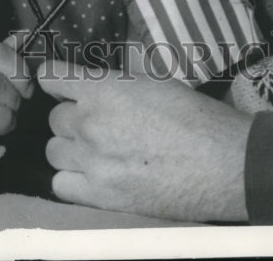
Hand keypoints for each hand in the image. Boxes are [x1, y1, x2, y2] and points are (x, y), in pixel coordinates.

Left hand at [38, 61, 253, 222]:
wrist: (221, 161)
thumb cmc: (194, 115)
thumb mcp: (152, 81)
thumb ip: (115, 83)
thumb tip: (96, 86)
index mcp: (103, 89)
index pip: (52, 76)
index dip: (52, 78)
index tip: (55, 82)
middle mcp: (89, 123)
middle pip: (54, 119)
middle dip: (71, 118)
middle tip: (95, 123)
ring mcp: (91, 162)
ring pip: (54, 151)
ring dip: (70, 149)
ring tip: (95, 151)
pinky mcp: (99, 196)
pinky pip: (61, 185)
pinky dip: (72, 179)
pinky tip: (92, 176)